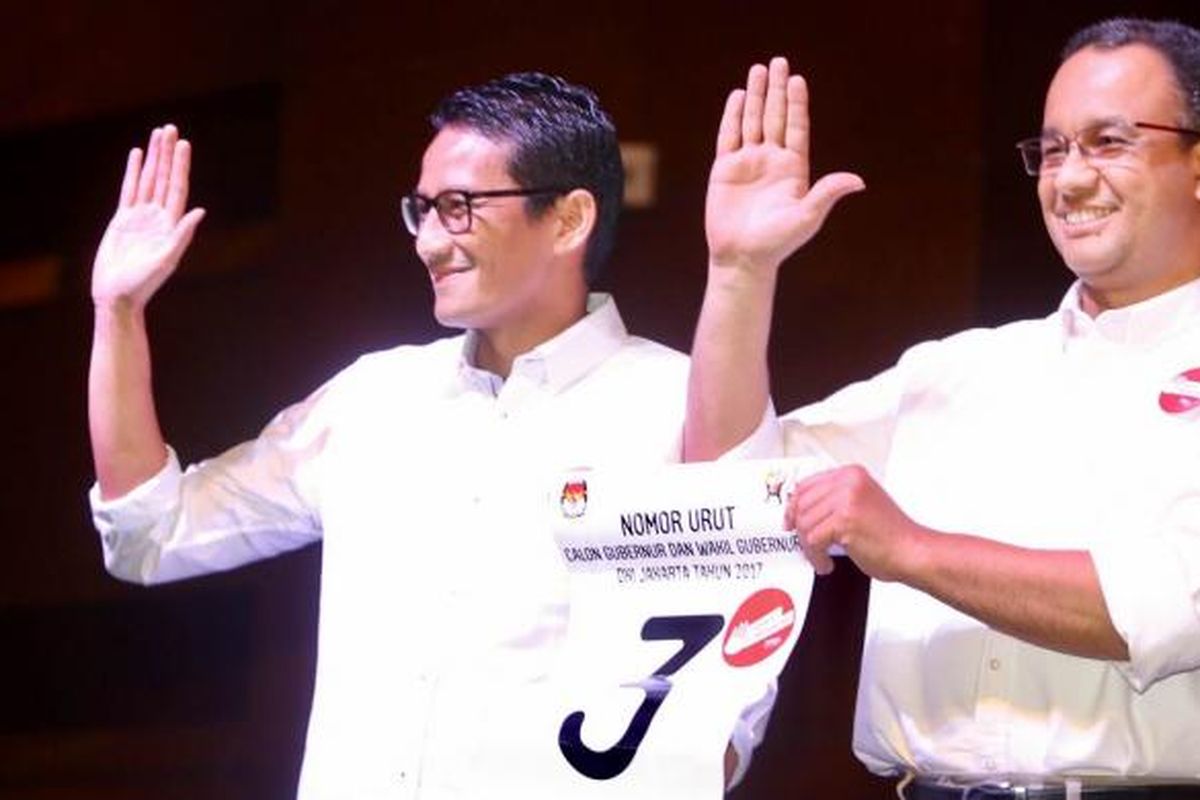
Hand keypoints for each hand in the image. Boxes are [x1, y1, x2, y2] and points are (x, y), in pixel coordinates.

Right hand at [92, 125, 204, 309]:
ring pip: (148, 179)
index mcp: (171, 225)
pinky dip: (134, 172)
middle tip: (170, 129)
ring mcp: (140, 217)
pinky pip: (129, 189)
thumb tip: (199, 211)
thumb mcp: (166, 259)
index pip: (177, 188)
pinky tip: (137, 155)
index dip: (181, 166)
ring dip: (153, 157)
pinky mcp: (123, 219)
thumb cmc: (143, 284)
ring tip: (157, 134)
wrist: (117, 296)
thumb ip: (182, 235)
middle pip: (164, 178)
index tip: (184, 144)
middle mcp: (158, 217)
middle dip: (167, 154)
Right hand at [706, 57, 863, 273]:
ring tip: (758, 70)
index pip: (797, 128)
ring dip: (757, 96)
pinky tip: (738, 97)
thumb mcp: (807, 217)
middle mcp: (772, 161)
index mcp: (794, 169)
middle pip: (775, 117)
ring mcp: (748, 163)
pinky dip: (733, 116)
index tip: (798, 80)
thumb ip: (827, 193)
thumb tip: (858, 180)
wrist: (743, 258)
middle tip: (778, 61)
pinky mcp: (725, 170)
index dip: (797, 104)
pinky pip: (729, 136)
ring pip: (753, 121)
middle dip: (777, 90)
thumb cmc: (777, 242)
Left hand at [785, 465, 927, 578]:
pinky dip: (816, 557)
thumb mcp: (861, 505)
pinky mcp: (845, 519)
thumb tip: (802, 509)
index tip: (791, 520)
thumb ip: (834, 501)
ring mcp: (846, 498)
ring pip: (804, 523)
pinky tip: (827, 564)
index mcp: (851, 474)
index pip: (807, 484)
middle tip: (805, 544)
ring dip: (809, 546)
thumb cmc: (891, 535)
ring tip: (822, 557)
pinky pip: (813, 540)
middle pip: (801, 503)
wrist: (914, 551)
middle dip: (799, 528)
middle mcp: (848, 481)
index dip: (794, 506)